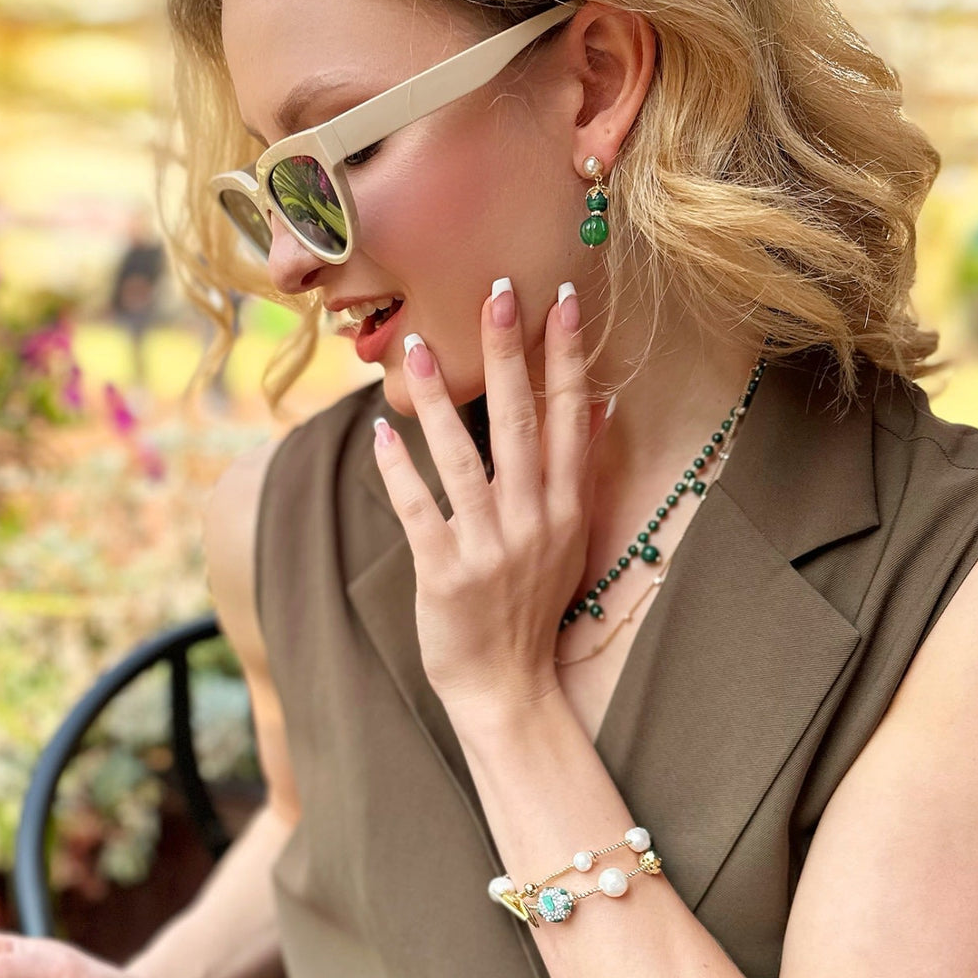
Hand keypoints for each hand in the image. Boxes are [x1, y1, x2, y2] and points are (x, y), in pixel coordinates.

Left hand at [373, 279, 606, 711]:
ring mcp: (488, 548)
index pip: (569, 417)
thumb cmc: (532, 602)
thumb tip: (597, 406)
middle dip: (509, 355)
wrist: (506, 684)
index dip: (566, 357)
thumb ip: (579, 470)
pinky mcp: (444, 574)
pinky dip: (398, 471)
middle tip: (497, 294)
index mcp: (567, 506)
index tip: (564, 300)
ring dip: (441, 400)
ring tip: (419, 347)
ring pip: (461, 459)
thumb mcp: (571, 537)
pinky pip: (417, 511)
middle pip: (519, 424)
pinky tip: (381, 432)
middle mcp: (533, 520)